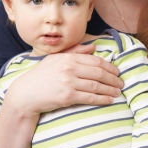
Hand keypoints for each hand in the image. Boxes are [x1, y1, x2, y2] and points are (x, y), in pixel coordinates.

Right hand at [7, 43, 123, 115]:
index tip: (117, 72)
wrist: (26, 94)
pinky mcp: (68, 96)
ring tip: (118, 92)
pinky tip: (109, 100)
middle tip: (121, 83)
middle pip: (99, 73)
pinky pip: (90, 98)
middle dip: (113, 79)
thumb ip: (75, 52)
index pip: (95, 61)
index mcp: (68, 58)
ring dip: (110, 89)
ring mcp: (69, 82)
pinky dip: (102, 99)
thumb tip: (93, 46)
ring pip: (97, 86)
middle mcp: (70, 68)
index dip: (109, 67)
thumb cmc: (41, 76)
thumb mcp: (56, 59)